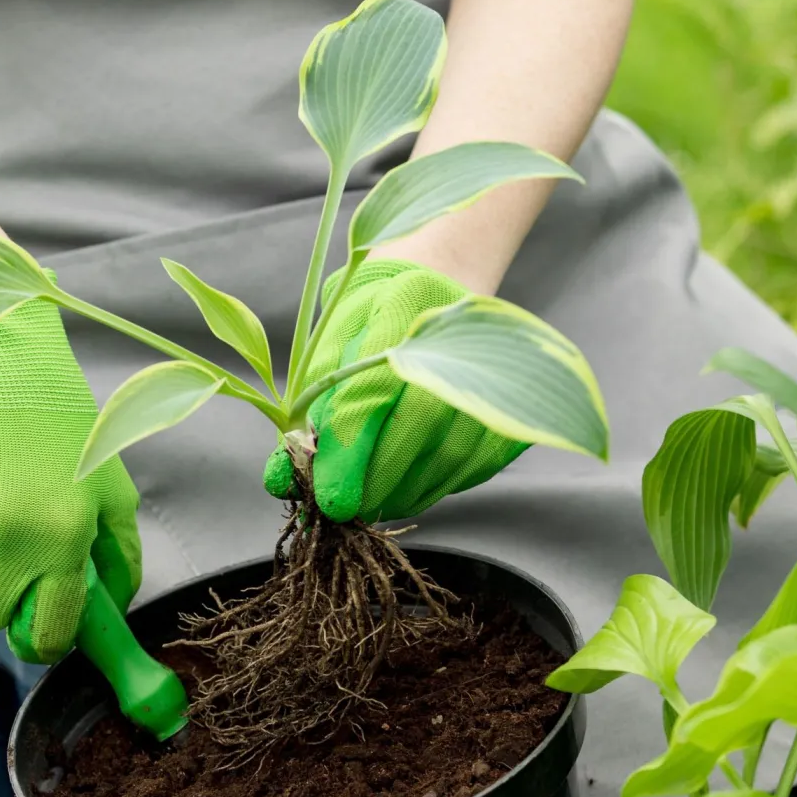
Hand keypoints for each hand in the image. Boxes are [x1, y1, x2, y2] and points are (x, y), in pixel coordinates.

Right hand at [0, 291, 141, 662]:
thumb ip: (119, 555)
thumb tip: (112, 609)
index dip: (47, 638)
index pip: (48, 633)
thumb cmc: (59, 421)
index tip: (44, 629)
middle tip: (13, 537)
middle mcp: (1, 539)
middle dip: (3, 589)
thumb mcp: (111, 485)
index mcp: (61, 538)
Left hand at [265, 260, 527, 522]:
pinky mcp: (514, 409)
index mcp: (403, 301)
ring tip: (374, 496)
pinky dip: (436, 486)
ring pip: (449, 455)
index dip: (348, 452)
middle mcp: (459, 332)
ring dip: (404, 491)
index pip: (374, 390)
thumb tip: (283, 480)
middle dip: (375, 480)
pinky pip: (474, 467)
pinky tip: (410, 482)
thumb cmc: (369, 322)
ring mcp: (494, 369)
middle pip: (418, 426)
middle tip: (347, 507)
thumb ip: (308, 410)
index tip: (328, 499)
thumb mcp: (329, 347)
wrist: (438, 290)